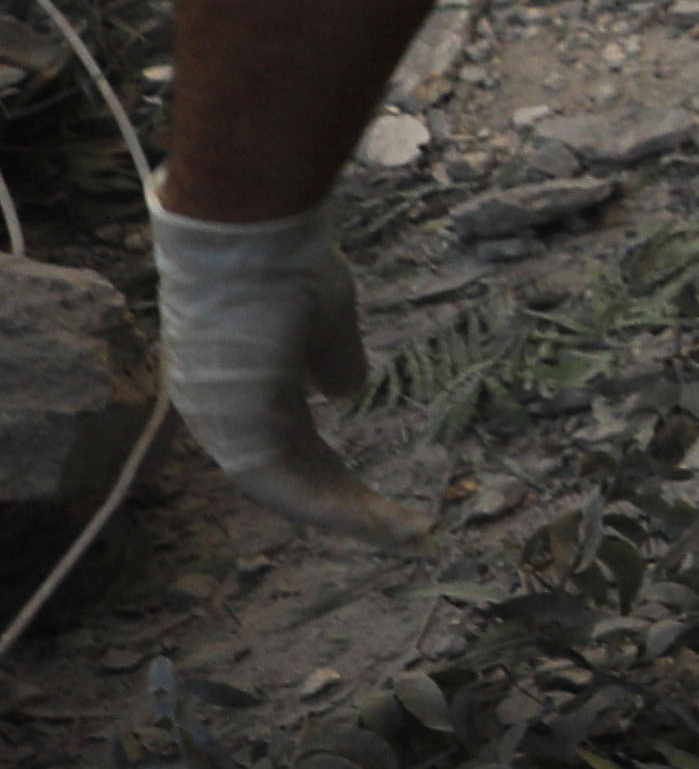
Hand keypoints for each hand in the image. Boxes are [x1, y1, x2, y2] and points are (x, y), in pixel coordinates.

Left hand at [146, 194, 417, 540]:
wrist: (246, 235)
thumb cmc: (282, 264)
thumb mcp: (324, 316)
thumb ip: (332, 359)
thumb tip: (343, 391)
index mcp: (244, 387)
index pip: (288, 444)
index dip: (330, 472)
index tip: (371, 491)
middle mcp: (225, 414)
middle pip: (291, 474)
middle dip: (347, 503)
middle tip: (400, 528)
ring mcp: (227, 422)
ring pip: (289, 489)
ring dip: (347, 515)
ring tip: (402, 533)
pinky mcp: (237, 427)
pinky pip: (284, 487)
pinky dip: (330, 509)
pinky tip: (374, 521)